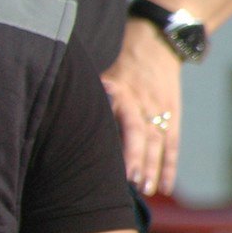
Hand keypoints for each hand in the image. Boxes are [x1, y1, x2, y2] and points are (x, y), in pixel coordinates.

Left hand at [100, 20, 182, 195]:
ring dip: (155, 168)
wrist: (155, 41)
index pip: (127, 123)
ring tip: (149, 191)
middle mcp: (144, 103)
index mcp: (123, 92)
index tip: (120, 169)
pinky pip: (173, 143)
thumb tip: (58, 118)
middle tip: (134, 186)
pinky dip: (170, 165)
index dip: (126, 147)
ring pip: (160, 143)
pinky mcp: (173, 114)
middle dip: (140, 162)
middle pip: (145, 136)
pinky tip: (166, 187)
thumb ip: (88, 96)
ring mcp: (161, 109)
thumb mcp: (99, 74)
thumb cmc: (117, 63)